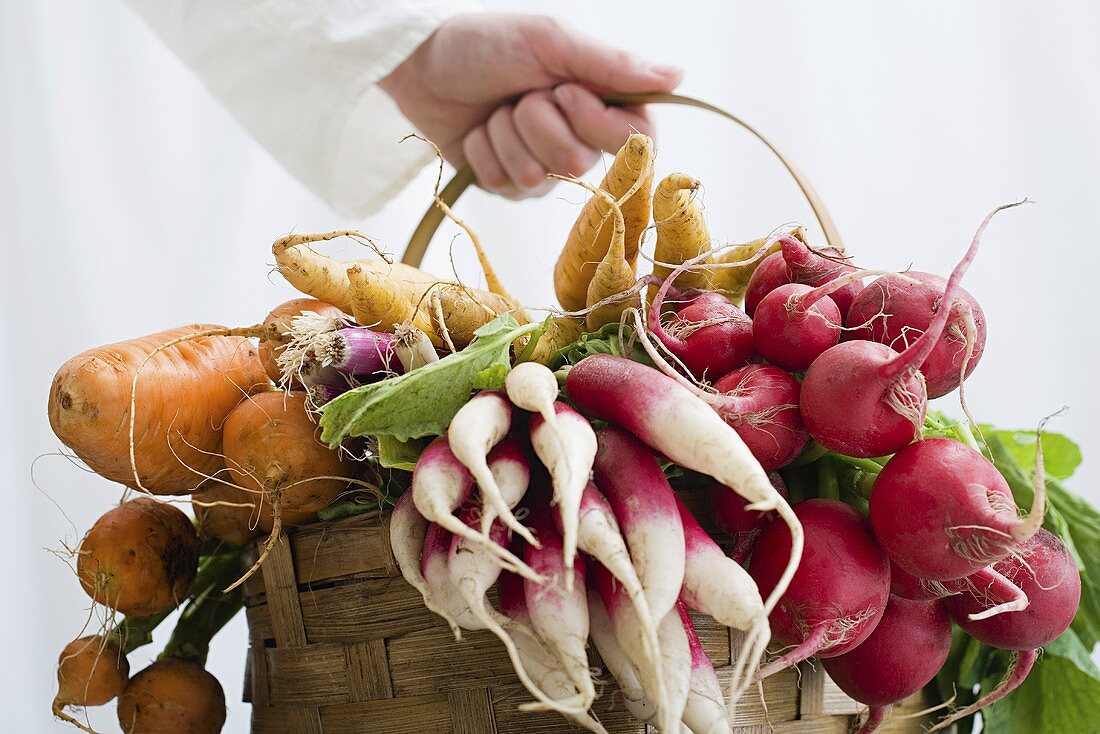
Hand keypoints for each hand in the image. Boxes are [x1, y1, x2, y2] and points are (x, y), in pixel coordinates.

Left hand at [379, 12, 681, 197]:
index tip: (564, 92)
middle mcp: (578, 135)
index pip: (638, 138)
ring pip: (539, 176)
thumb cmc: (486, 42)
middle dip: (539, 123)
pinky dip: (483, 152)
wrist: (421, 63)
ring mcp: (542, 164)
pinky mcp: (508, 183)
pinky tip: (477, 131)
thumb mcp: (550, 41)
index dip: (599, 124)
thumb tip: (678, 75)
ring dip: (506, 136)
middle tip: (520, 95)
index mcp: (600, 98)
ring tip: (495, 109)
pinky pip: (504, 185)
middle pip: (581, 161)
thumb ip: (612, 64)